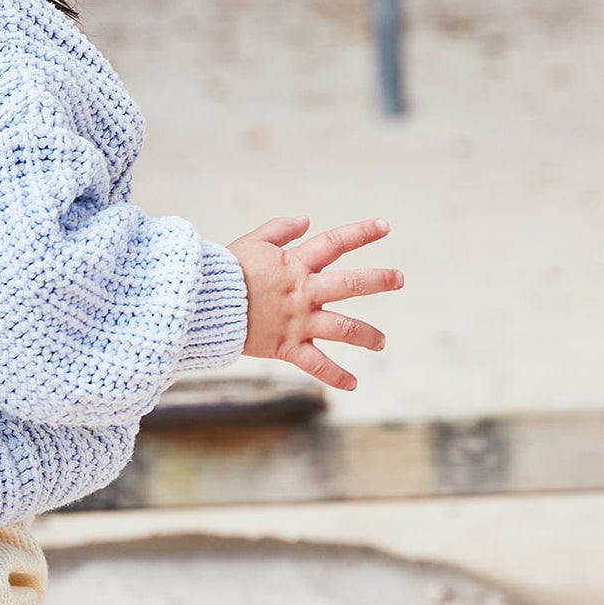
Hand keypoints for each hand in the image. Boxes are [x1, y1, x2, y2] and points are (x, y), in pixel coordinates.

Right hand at [227, 216, 400, 391]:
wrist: (204, 303)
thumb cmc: (224, 271)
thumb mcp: (251, 242)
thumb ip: (279, 230)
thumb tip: (306, 220)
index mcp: (295, 264)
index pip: (335, 243)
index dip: (361, 233)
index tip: (385, 226)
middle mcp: (303, 292)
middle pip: (350, 283)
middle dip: (378, 280)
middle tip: (399, 278)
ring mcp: (298, 321)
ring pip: (343, 328)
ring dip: (367, 335)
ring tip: (381, 342)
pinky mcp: (287, 346)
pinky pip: (317, 364)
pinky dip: (336, 376)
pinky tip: (353, 384)